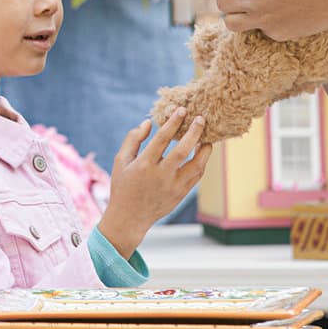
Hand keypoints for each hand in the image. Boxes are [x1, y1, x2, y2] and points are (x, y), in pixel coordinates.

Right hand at [97, 107, 208, 254]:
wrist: (130, 218)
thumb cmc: (123, 186)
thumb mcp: (121, 161)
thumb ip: (133, 139)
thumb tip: (149, 123)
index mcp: (144, 165)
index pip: (162, 139)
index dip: (173, 122)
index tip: (181, 110)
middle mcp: (160, 176)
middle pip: (183, 150)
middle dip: (194, 132)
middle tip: (201, 118)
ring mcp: (173, 187)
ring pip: (196, 165)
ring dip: (204, 149)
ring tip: (206, 137)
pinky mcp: (181, 194)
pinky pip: (196, 176)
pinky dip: (202, 163)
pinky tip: (201, 152)